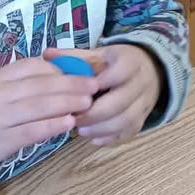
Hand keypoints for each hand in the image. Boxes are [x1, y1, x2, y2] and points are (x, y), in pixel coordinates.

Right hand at [0, 57, 97, 167]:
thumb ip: (24, 80)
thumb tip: (61, 71)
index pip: (31, 67)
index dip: (59, 68)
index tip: (80, 71)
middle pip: (39, 86)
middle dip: (70, 84)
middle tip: (92, 85)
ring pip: (37, 107)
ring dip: (66, 103)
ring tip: (87, 102)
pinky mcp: (3, 140)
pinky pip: (31, 131)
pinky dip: (52, 126)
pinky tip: (69, 122)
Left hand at [45, 45, 161, 146]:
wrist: (148, 70)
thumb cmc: (115, 64)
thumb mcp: (97, 55)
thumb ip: (74, 57)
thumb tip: (46, 55)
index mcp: (130, 62)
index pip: (119, 73)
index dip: (98, 83)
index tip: (77, 91)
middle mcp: (141, 83)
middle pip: (121, 102)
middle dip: (94, 113)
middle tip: (73, 118)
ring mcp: (144, 103)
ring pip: (126, 121)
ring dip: (101, 128)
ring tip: (80, 130)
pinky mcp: (142, 119)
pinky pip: (129, 133)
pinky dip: (110, 138)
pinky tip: (92, 138)